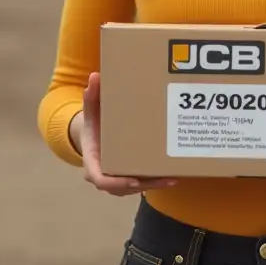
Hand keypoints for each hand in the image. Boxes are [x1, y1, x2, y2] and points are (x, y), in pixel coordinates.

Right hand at [71, 72, 176, 195]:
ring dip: (154, 185)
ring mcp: (118, 180)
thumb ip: (92, 96)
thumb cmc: (94, 125)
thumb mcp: (92, 111)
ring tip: (172, 178)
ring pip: (136, 187)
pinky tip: (173, 176)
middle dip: (144, 184)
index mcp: (94, 162)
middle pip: (124, 187)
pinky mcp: (130, 179)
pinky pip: (142, 184)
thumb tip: (94, 76)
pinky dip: (156, 181)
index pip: (101, 180)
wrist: (95, 136)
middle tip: (163, 179)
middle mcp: (105, 176)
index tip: (134, 180)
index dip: (117, 183)